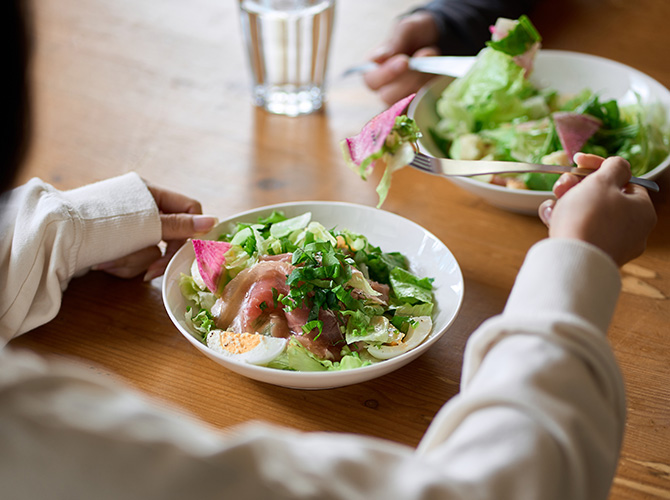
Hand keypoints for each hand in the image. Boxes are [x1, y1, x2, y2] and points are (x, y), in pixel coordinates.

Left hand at [94, 183, 217, 280]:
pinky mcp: (117, 245)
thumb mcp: (145, 224)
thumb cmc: (100, 225)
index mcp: (151, 193)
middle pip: (170, 236)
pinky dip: (121, 265)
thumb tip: (214, 222)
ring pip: (151, 252)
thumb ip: (180, 226)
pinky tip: (103, 264)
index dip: (192, 231)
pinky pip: (134, 259)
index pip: (189, 210)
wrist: (53, 238)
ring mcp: (129, 229)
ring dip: (132, 261)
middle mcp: (142, 209)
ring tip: (108, 261)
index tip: (188, 251)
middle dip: (156, 256)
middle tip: (150, 273)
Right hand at [363, 12, 440, 104]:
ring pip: (406, 103)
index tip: (404, 61)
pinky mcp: (418, 104)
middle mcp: (384, 88)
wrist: (439, 40)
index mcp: (373, 69)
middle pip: (387, 96)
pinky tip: (436, 78)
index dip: (386, 74)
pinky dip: (431, 94)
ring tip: (433, 61)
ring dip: (422, 83)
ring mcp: (402, 98)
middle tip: (423, 58)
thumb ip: (395, 41)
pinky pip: (421, 108)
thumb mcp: (406, 29)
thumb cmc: (417, 34)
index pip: (371, 80)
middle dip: (408, 79)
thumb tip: (381, 56)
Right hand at [538, 154, 656, 265]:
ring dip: (567, 203)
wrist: (571, 261)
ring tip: (552, 205)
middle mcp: (633, 230)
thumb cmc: (589, 217)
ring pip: (588, 215)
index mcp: (642, 210)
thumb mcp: (602, 181)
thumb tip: (618, 166)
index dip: (599, 168)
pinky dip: (565, 223)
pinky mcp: (593, 256)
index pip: (624, 181)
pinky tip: (550, 218)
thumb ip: (614, 166)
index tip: (578, 162)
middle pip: (604, 198)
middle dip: (578, 187)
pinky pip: (580, 233)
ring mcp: (613, 245)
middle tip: (562, 185)